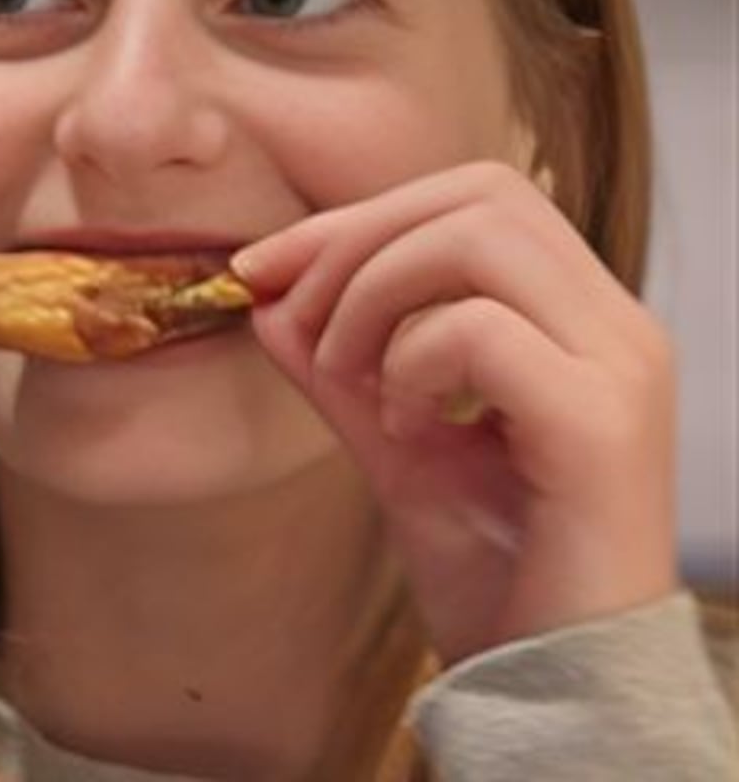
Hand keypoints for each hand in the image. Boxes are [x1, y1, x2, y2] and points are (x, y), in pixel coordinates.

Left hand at [235, 162, 679, 660]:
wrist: (559, 691)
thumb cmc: (499, 577)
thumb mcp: (396, 447)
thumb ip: (338, 367)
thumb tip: (265, 290)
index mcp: (583, 323)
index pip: (477, 197)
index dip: (359, 215)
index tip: (263, 270)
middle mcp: (620, 332)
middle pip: (479, 195)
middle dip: (355, 238)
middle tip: (297, 320)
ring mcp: (623, 372)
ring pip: (479, 239)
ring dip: (375, 295)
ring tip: (355, 382)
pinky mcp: (603, 426)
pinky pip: (480, 330)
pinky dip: (412, 364)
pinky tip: (407, 433)